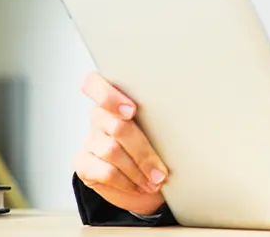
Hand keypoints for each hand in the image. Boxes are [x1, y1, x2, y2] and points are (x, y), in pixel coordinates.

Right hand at [74, 72, 168, 216]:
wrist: (145, 179)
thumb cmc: (158, 145)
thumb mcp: (161, 126)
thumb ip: (160, 115)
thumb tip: (185, 114)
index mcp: (116, 99)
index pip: (94, 83)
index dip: (109, 96)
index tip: (132, 111)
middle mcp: (99, 116)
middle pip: (116, 126)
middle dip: (143, 151)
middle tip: (161, 171)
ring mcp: (90, 140)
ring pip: (112, 150)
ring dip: (138, 170)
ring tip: (156, 181)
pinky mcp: (83, 164)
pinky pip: (104, 171)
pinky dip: (126, 181)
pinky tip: (139, 186)